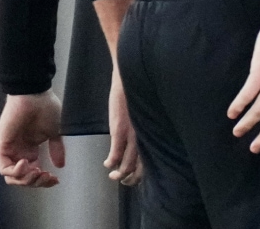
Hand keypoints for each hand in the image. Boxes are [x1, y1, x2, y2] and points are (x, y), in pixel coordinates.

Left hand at [0, 91, 63, 187]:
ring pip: (12, 177)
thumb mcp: (55, 132)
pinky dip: (16, 172)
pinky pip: (4, 168)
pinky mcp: (2, 147)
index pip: (33, 173)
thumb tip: (60, 166)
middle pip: (22, 179)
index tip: (57, 179)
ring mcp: (9, 151)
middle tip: (48, 177)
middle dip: (36, 182)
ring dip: (26, 179)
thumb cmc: (46, 109)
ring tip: (39, 172)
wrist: (35, 95)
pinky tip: (28, 164)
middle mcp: (19, 153)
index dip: (44, 181)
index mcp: (30, 150)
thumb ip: (56, 149)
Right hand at [104, 67, 141, 185]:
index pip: (152, 159)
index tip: (137, 176)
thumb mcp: (145, 115)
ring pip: (127, 164)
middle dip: (131, 178)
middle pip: (141, 166)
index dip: (144, 172)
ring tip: (114, 175)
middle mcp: (146, 136)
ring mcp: (133, 134)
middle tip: (124, 180)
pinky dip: (110, 162)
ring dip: (119, 174)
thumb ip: (144, 129)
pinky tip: (106, 164)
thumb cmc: (139, 95)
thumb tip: (142, 140)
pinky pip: (115, 153)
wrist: (131, 78)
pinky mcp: (120, 129)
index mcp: (153, 132)